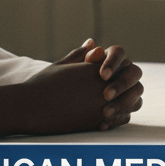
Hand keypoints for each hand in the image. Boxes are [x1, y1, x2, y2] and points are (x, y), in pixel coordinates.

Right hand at [0, 40, 143, 137]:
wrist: (30, 108)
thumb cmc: (43, 84)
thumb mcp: (62, 65)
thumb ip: (80, 54)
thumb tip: (93, 43)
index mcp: (97, 69)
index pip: (124, 64)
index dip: (120, 69)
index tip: (109, 74)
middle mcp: (104, 86)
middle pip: (135, 83)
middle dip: (129, 84)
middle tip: (116, 89)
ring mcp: (103, 106)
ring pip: (134, 103)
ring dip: (128, 101)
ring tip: (114, 102)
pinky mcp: (98, 122)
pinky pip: (122, 119)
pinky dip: (119, 117)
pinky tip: (106, 115)